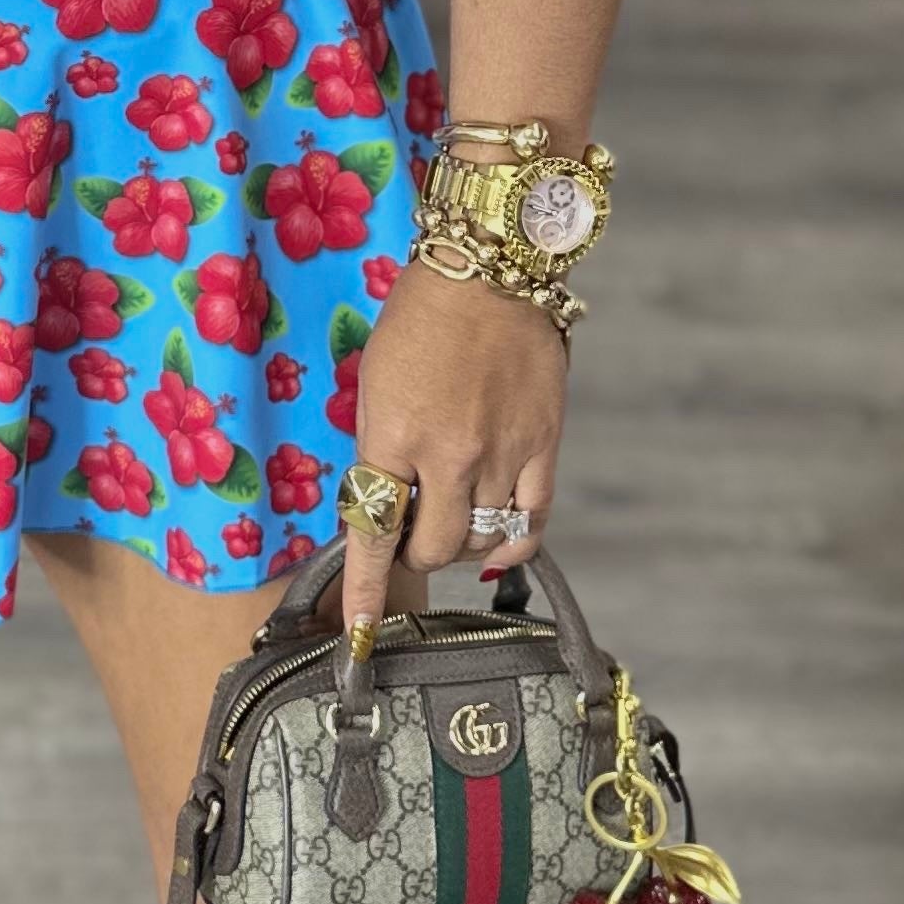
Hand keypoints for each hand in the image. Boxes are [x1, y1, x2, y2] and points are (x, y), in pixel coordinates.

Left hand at [336, 258, 568, 639]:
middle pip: (431, 549)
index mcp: (393, 437)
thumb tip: (387, 505)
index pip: (372, 533)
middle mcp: (448, 457)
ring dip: (460, 544)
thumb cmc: (421, 318)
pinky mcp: (543, 446)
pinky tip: (500, 542)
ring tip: (451, 521)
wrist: (490, 270)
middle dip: (413, 555)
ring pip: (481, 540)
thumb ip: (383, 449)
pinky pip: (532, 520)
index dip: (366, 590)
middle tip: (408, 537)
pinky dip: (513, 543)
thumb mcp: (377, 385)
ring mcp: (501, 454)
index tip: (360, 632)